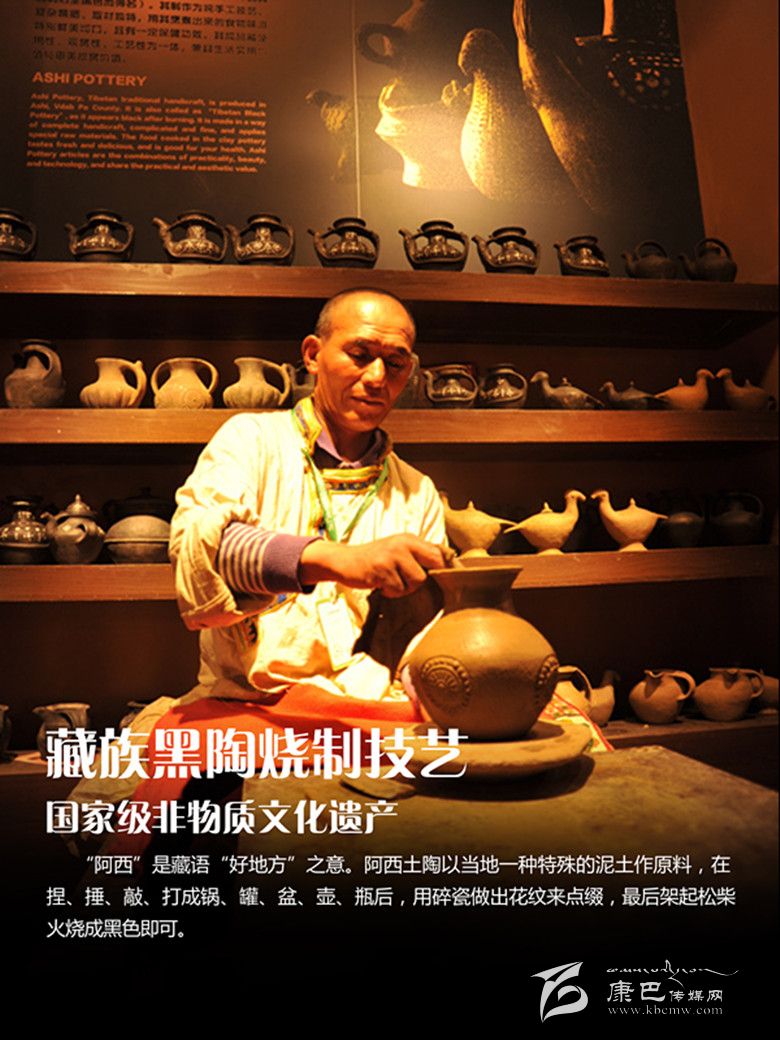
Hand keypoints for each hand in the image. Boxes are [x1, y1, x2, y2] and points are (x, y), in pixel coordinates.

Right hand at [300, 534, 445, 596]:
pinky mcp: (381, 569)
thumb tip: (447, 563)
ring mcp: (392, 556)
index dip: (444, 567)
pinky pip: (398, 589)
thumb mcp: (397, 550)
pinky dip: (390, 591)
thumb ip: (418, 555)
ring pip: (415, 582)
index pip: (438, 552)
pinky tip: (380, 584)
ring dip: (403, 588)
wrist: (344, 561)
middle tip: (405, 580)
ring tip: (389, 581)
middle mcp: (403, 544)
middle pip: (431, 568)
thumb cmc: (375, 559)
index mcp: (410, 539)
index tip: (443, 577)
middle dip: (420, 579)